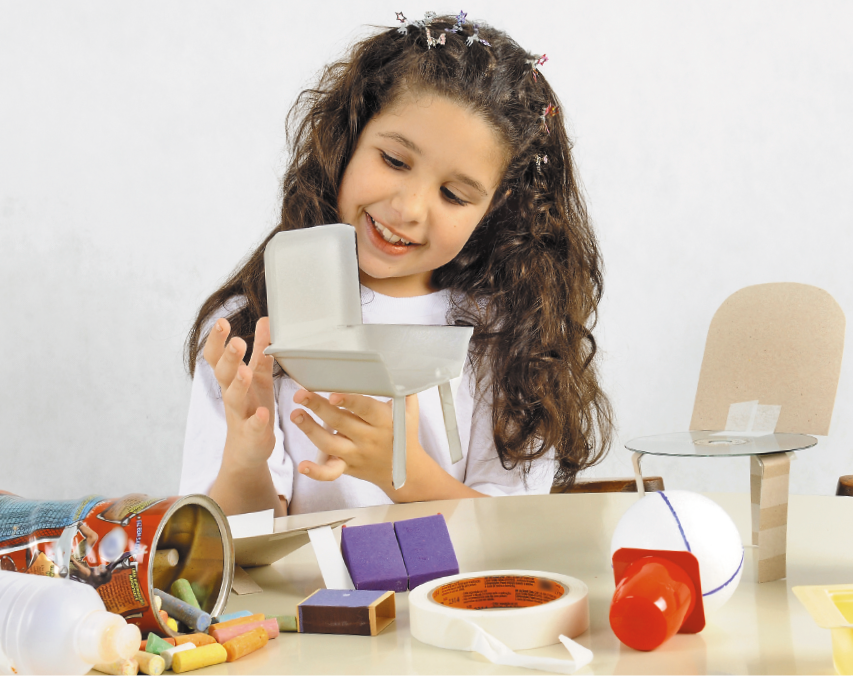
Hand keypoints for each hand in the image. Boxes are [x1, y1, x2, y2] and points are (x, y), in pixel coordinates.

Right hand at [204, 317, 275, 469]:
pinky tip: (262, 414)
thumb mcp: (258, 374)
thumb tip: (265, 320)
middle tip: (237, 342)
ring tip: (245, 372)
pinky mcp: (252, 434)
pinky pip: (253, 427)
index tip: (221, 321)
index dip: (216, 340)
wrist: (248, 448)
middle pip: (223, 373)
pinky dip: (257, 421)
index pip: (217, 356)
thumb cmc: (252, 405)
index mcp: (231, 377)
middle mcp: (231, 393)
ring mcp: (240, 414)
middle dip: (229, 358)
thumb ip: (261, 348)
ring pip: (234, 398)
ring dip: (239, 384)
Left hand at [290, 390, 422, 493]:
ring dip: (310, 429)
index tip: (333, 394)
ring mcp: (356, 454)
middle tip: (301, 394)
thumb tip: (400, 366)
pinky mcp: (348, 467)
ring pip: (330, 443)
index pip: (365, 409)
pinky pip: (330, 473)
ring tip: (296, 414)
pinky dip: (316, 472)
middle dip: (319, 407)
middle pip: (340, 422)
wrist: (407, 472)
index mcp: (384, 421)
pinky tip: (302, 465)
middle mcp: (369, 439)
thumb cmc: (405, 435)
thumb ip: (403, 390)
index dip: (349, 401)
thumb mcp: (410, 412)